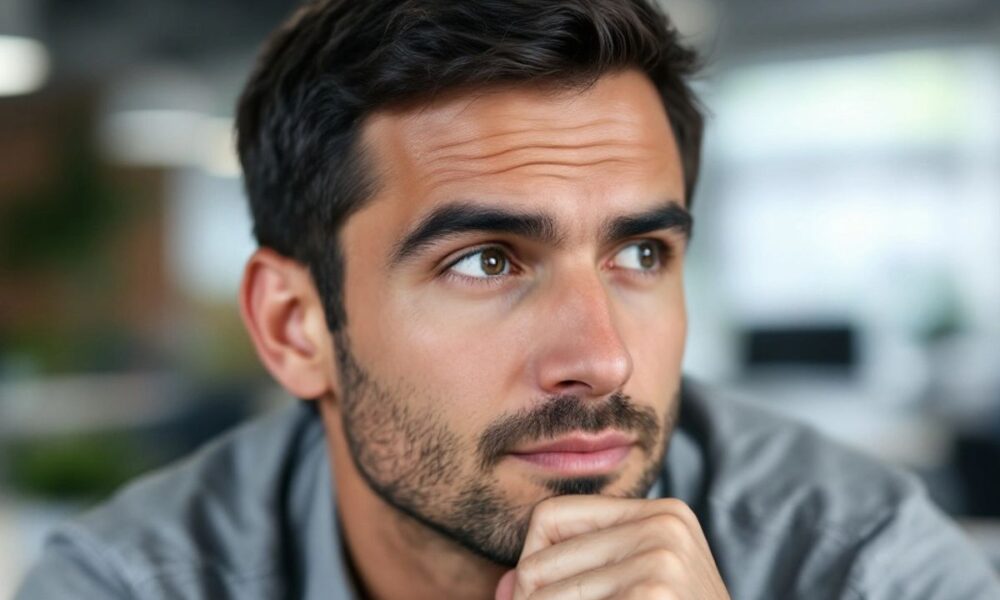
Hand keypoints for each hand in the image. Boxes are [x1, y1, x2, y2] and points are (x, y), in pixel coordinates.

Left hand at [494, 496, 728, 599]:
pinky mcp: (654, 593)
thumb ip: (569, 579)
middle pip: (539, 562)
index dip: (533, 564)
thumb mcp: (635, 592)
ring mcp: (662, 560)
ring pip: (541, 597)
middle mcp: (664, 526)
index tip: (544, 598)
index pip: (551, 516)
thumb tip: (499, 587)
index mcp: (662, 515)